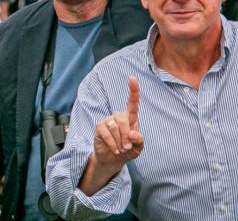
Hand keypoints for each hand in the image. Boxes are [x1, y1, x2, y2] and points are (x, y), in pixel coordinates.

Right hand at [82, 77, 143, 194]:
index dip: (133, 91)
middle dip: (126, 135)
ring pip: (114, 127)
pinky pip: (106, 133)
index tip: (132, 78)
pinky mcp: (99, 127)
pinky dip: (112, 144)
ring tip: (121, 149)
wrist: (112, 159)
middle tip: (127, 147)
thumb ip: (139, 141)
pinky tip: (115, 150)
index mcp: (130, 119)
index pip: (132, 103)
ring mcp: (107, 121)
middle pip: (123, 119)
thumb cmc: (127, 151)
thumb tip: (132, 134)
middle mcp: (118, 116)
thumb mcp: (138, 149)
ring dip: (119, 141)